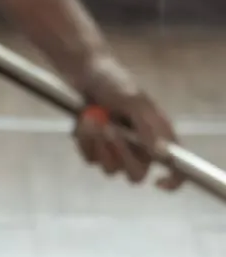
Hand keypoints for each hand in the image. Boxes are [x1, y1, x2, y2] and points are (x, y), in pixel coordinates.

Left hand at [72, 52, 182, 189]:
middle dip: (121, 154)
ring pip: (110, 169)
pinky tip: (83, 122)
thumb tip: (162, 153)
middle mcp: (140, 145)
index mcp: (158, 132)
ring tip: (92, 118)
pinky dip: (84, 142)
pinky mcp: (96, 149)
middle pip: (136, 174)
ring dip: (98, 145)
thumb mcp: (133, 100)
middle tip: (110, 130)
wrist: (83, 73)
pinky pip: (91, 160)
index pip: (174, 163)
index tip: (160, 183)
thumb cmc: (113, 81)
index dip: (173, 179)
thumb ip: (147, 127)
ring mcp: (117, 150)